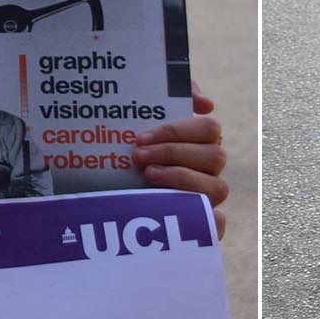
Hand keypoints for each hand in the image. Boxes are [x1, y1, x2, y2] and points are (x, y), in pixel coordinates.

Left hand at [134, 90, 229, 236]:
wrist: (101, 185)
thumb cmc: (129, 147)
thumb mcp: (143, 115)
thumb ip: (173, 94)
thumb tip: (206, 104)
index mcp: (202, 139)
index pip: (208, 129)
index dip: (177, 132)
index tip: (141, 138)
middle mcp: (209, 167)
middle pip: (215, 156)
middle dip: (173, 154)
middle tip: (137, 156)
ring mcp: (207, 194)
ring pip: (217, 188)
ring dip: (181, 180)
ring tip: (146, 177)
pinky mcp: (201, 222)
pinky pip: (218, 224)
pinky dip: (207, 221)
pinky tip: (178, 212)